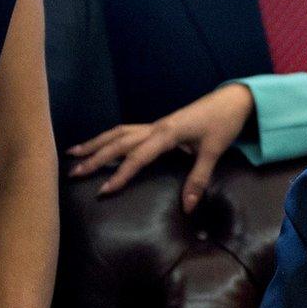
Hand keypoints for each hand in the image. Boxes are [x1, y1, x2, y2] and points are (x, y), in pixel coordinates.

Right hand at [66, 83, 254, 210]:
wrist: (233, 100)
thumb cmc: (224, 123)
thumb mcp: (214, 152)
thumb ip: (199, 179)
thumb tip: (188, 208)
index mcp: (168, 133)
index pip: (138, 156)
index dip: (120, 174)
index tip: (103, 190)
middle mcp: (156, 127)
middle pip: (119, 142)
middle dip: (95, 157)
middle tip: (73, 172)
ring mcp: (156, 124)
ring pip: (119, 132)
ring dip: (96, 143)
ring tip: (73, 153)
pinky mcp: (159, 125)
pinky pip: (127, 131)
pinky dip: (109, 138)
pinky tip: (99, 145)